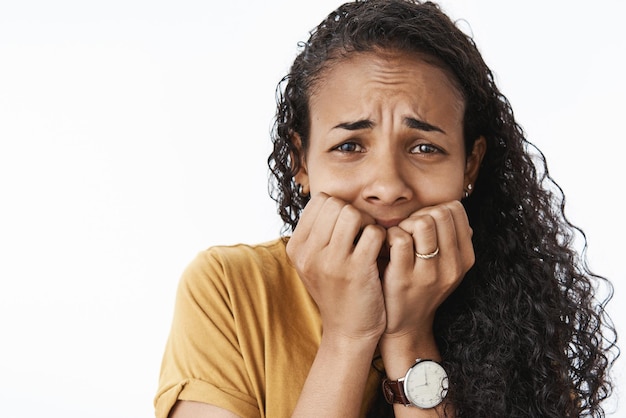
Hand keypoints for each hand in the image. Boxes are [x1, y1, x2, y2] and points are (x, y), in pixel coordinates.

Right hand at [286, 193, 386, 340]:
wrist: (348, 332)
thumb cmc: (337, 292)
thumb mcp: (314, 264)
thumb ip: (318, 234)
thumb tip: (333, 201)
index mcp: (297, 248)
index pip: (320, 202)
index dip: (339, 209)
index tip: (347, 229)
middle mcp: (309, 253)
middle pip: (335, 204)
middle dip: (354, 214)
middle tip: (362, 235)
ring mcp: (331, 262)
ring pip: (353, 214)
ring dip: (368, 224)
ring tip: (370, 242)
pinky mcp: (356, 270)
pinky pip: (374, 232)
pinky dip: (382, 238)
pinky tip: (380, 254)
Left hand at [380, 200, 473, 339]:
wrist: (406, 327)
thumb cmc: (422, 289)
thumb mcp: (447, 268)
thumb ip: (453, 239)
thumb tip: (453, 209)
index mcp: (465, 259)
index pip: (456, 210)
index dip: (435, 209)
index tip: (423, 224)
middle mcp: (452, 266)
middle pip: (440, 213)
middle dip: (419, 215)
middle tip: (408, 231)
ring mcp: (428, 274)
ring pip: (422, 223)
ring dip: (405, 224)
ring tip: (399, 237)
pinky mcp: (403, 279)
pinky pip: (399, 239)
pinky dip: (389, 236)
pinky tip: (386, 247)